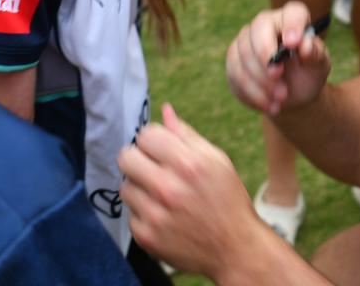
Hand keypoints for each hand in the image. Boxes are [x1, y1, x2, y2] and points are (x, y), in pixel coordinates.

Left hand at [119, 103, 277, 278]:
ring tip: (162, 196)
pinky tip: (164, 216)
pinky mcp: (146, 237)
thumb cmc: (227, 199)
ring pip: (125, 186)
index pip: (146, 135)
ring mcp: (155, 215)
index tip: (161, 150)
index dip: (154, 140)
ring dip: (140, 188)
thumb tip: (164, 110)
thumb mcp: (216, 161)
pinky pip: (130, 213)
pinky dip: (144, 213)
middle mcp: (169, 188)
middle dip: (139, 159)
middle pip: (126, 157)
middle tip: (154, 170)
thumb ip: (186, 135)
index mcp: (188, 163)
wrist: (235, 248)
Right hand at [226, 2, 331, 115]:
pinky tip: (269, 105)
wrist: (292, 94)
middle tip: (278, 77)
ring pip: (244, 55)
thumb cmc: (308, 73)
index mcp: (292, 19)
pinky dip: (253, 94)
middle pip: (258, 29)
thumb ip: (315, 53)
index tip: (293, 44)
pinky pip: (236, 75)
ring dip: (261, 81)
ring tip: (281, 100)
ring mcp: (245, 41)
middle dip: (266, 55)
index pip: (292, 13)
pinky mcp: (234, 61)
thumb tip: (305, 45)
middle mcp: (266, 24)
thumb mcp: (319, 66)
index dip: (292, 25)